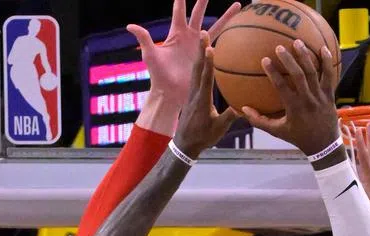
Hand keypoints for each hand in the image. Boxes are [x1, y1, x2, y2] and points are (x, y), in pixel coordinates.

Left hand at [127, 0, 241, 101]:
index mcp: (176, 32)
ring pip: (215, 26)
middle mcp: (189, 36)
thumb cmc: (157, 75)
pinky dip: (228, 37)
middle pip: (199, 12)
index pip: (179, 10)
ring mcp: (199, 46)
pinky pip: (218, 43)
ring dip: (227, 16)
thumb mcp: (149, 55)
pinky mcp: (207, 56)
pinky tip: (239, 30)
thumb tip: (130, 26)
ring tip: (238, 5)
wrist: (170, 93)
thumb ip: (144, 38)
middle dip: (204, 0)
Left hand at [173, 33, 239, 157]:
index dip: (208, 63)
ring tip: (202, 38)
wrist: (184, 144)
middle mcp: (195, 93)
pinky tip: (202, 58)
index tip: (209, 48)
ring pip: (195, 69)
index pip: (206, 78)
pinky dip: (199, 64)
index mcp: (202, 100)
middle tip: (203, 32)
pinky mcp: (191, 95)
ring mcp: (192, 93)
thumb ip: (229, 117)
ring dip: (199, 53)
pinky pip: (195, 76)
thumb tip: (243, 107)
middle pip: (198, 67)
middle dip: (200, 49)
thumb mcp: (218, 129)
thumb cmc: (202, 137)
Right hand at [242, 40, 339, 155]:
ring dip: (306, 56)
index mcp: (294, 108)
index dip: (273, 73)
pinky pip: (329, 75)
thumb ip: (260, 121)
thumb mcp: (277, 132)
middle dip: (289, 60)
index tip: (265, 60)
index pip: (282, 87)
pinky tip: (323, 48)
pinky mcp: (330, 94)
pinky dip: (327, 61)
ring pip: (314, 73)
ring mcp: (320, 96)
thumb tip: (243, 110)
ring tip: (298, 42)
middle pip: (299, 76)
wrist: (324, 145)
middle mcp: (308, 100)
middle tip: (280, 47)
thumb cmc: (298, 137)